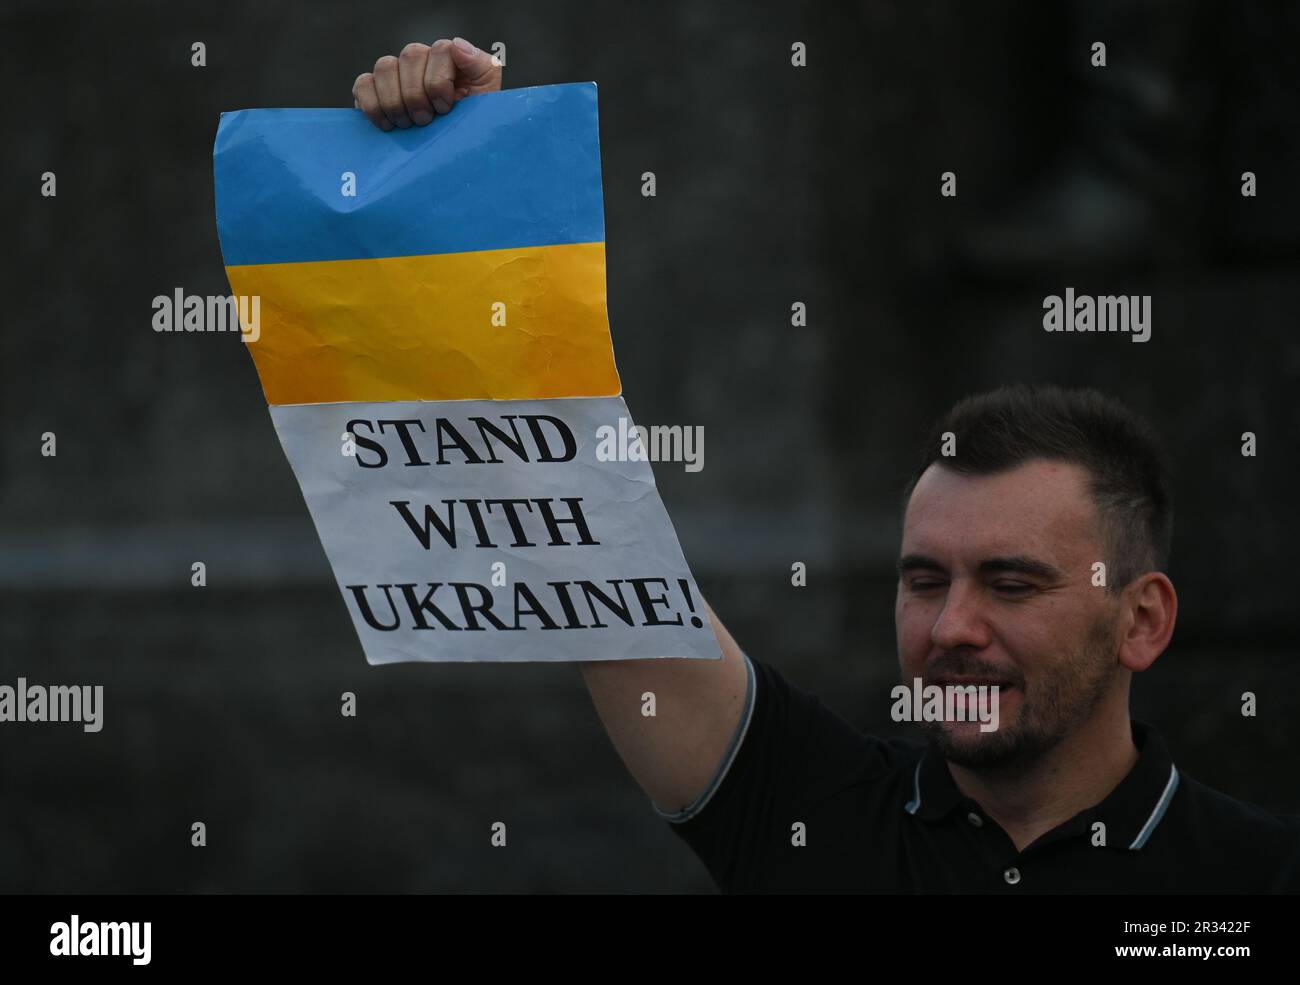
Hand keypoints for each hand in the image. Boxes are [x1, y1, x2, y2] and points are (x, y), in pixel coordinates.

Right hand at [352, 37, 501, 130]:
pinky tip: (387, 125)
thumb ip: (482, 68)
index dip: (439, 81)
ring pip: (385, 67)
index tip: (445, 108)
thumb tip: (457, 45)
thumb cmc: (472, 129)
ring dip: (394, 101)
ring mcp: (397, 73)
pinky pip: (363, 84)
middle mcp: (422, 60)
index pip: (441, 50)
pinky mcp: (373, 89)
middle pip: (411, 55)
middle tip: (425, 121)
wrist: (450, 157)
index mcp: (451, 59)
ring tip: (406, 125)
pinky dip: (372, 105)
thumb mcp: (488, 102)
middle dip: (417, 94)